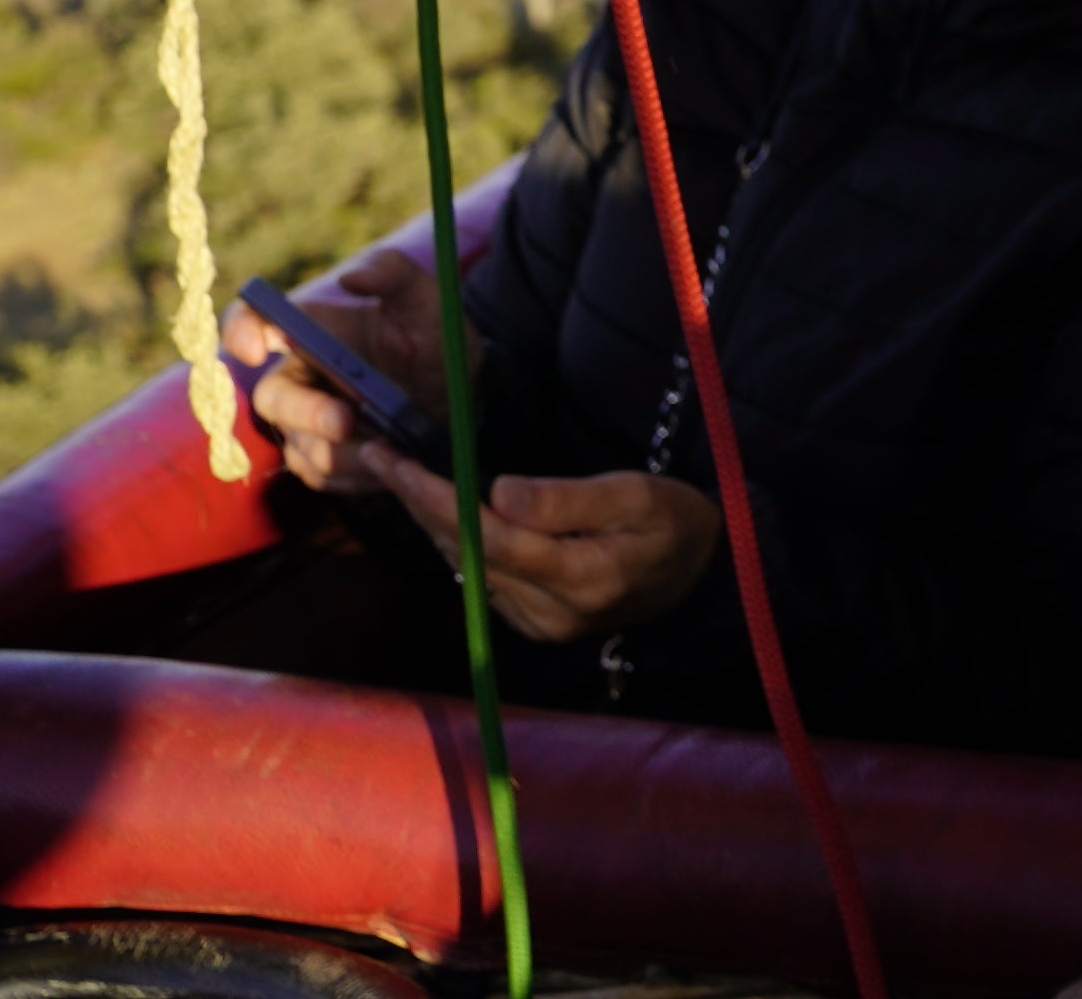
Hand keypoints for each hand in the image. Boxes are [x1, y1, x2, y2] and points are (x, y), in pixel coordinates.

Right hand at [224, 248, 441, 498]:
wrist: (462, 390)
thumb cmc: (434, 336)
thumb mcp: (426, 297)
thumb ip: (393, 273)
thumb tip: (351, 278)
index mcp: (309, 330)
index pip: (251, 322)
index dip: (240, 332)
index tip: (254, 348)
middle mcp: (298, 377)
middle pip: (272, 398)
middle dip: (306, 412)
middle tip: (347, 419)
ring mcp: (306, 424)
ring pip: (301, 446)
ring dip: (344, 451)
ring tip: (392, 444)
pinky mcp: (324, 461)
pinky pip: (325, 475)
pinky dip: (358, 473)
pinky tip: (393, 461)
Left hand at [369, 451, 726, 647]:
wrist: (703, 574)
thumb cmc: (677, 521)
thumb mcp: (639, 496)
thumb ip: (569, 499)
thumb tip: (497, 492)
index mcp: (581, 578)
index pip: (491, 537)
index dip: (440, 499)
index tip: (400, 461)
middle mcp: (551, 612)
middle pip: (467, 554)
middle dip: (418, 503)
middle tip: (378, 457)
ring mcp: (539, 623)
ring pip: (466, 568)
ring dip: (427, 520)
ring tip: (395, 475)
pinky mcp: (533, 622)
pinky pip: (480, 579)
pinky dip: (453, 541)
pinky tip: (435, 510)